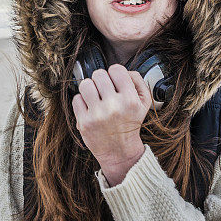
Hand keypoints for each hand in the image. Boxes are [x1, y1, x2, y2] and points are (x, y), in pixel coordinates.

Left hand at [71, 64, 151, 185]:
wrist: (120, 151)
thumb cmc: (130, 123)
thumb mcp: (144, 103)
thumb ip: (137, 81)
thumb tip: (124, 70)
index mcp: (130, 100)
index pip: (116, 69)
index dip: (114, 74)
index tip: (115, 83)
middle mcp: (114, 106)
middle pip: (98, 74)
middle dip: (101, 81)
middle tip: (104, 91)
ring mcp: (98, 114)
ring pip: (85, 84)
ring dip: (89, 89)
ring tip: (95, 97)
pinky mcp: (84, 122)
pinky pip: (76, 99)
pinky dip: (81, 102)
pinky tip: (90, 108)